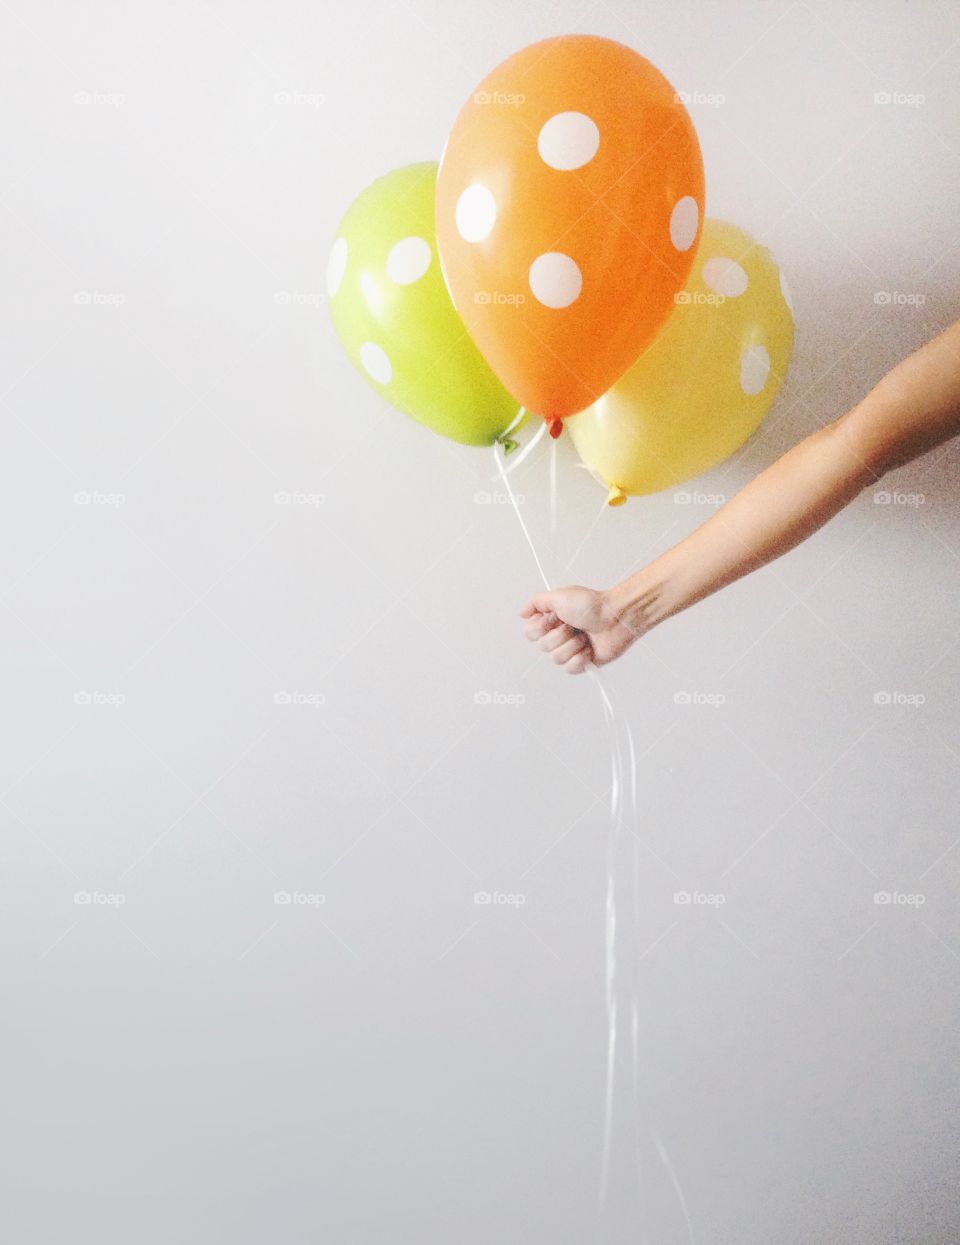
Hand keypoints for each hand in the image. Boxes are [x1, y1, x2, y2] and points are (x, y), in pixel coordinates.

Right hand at [520, 586, 639, 673]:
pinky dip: (580, 658)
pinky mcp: (583, 662)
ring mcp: (571, 649)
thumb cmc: (592, 604)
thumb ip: (536, 602)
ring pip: (556, 659)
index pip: (530, 633)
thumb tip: (522, 613)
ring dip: (572, 645)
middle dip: (560, 635)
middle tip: (574, 625)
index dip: (541, 627)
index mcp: (551, 620)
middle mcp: (559, 635)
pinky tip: (589, 648)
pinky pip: (570, 669)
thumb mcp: (559, 595)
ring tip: (585, 636)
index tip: (555, 616)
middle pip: (543, 647)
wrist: (616, 617)